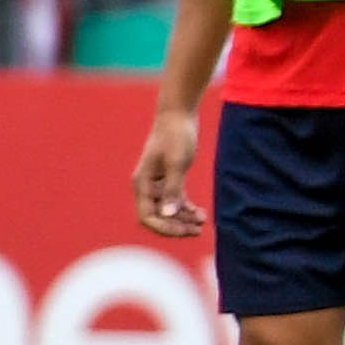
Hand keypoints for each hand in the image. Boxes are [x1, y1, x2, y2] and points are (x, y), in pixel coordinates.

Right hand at [133, 100, 203, 239]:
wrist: (178, 114)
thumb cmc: (176, 135)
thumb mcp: (177, 162)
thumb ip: (172, 189)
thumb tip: (167, 214)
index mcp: (142, 184)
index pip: (147, 217)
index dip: (164, 228)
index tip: (185, 231)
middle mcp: (146, 186)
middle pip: (157, 217)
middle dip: (176, 226)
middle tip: (198, 230)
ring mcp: (157, 183)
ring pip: (167, 210)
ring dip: (183, 218)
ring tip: (202, 222)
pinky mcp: (169, 177)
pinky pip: (174, 200)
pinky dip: (186, 208)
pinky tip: (200, 213)